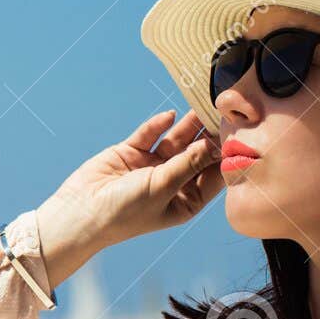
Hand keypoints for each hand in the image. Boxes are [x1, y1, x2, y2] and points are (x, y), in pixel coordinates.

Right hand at [35, 109, 223, 276]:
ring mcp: (150, 167)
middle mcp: (171, 183)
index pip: (212, 175)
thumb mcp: (163, 187)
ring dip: (187, 126)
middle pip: (195, 154)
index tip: (238, 134)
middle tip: (223, 113)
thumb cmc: (126, 211)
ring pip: (174, 141)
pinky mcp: (130, 153)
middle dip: (207, 135)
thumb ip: (187, 162)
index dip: (224, 156)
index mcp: (184, 201)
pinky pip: (148, 135)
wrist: (81, 212)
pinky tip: (170, 116)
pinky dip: (158, 126)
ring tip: (201, 106)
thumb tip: (213, 143)